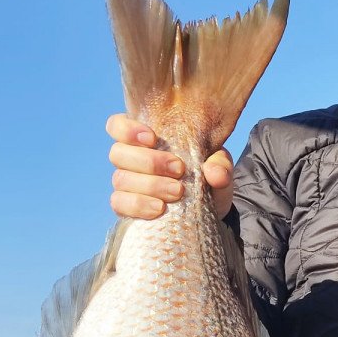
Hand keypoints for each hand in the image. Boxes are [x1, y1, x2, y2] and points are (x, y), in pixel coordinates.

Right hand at [106, 114, 234, 220]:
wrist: (208, 211)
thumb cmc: (207, 178)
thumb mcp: (219, 167)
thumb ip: (220, 165)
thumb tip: (215, 174)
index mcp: (145, 140)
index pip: (117, 125)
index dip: (127, 129)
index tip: (153, 138)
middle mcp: (130, 159)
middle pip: (118, 153)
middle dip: (149, 161)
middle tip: (179, 170)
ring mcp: (126, 184)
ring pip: (120, 179)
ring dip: (150, 185)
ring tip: (177, 192)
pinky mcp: (127, 207)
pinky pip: (119, 203)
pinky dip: (138, 205)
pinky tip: (159, 209)